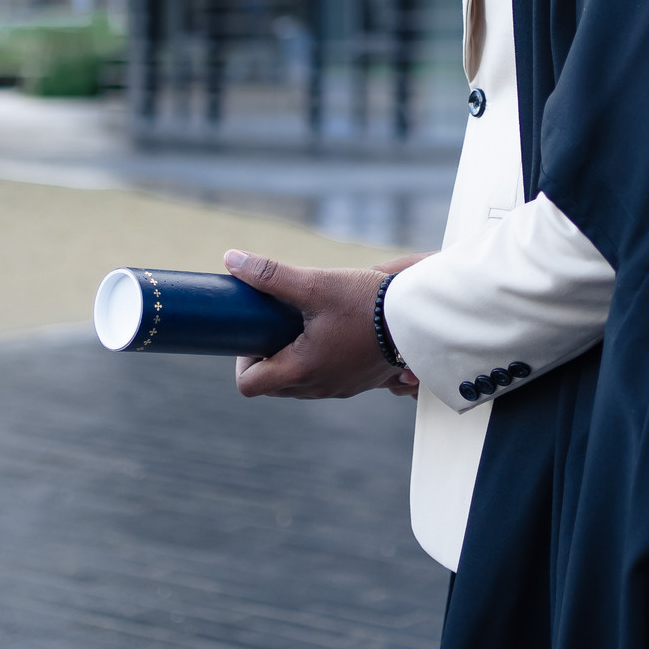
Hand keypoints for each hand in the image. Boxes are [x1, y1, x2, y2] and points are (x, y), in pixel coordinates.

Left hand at [229, 249, 428, 400]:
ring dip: (294, 361)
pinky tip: (332, 333)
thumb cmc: (366, 303)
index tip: (256, 333)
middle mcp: (318, 388)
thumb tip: (231, 260)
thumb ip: (270, 275)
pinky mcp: (359, 384)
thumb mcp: (315, 284)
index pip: (249, 385)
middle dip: (268, 358)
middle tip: (279, 325)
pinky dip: (320, 362)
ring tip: (307, 326)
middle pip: (273, 386)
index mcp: (301, 370)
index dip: (242, 360)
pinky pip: (326, 380)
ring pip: (300, 385)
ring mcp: (340, 389)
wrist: (417, 317)